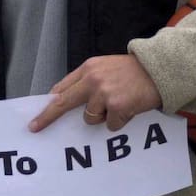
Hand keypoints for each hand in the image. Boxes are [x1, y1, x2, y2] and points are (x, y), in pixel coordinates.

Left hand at [29, 55, 161, 132]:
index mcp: (87, 68)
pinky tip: (128, 109)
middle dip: (48, 117)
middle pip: (62, 102)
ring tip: (118, 104)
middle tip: (35, 127)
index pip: (61, 88)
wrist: (160, 70)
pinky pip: (110, 125)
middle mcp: (92, 79)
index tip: (37, 115)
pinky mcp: (117, 107)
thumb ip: (86, 81)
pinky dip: (118, 122)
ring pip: (89, 118)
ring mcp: (104, 93)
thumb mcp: (104, 68)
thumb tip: (66, 99)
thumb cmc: (132, 72)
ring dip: (102, 117)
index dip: (48, 103)